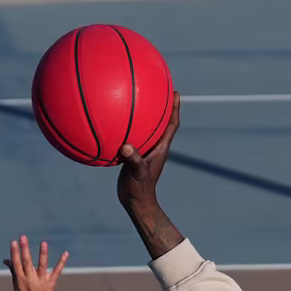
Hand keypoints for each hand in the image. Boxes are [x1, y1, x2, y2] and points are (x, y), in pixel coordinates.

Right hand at [3, 235, 67, 290]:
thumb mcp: (16, 285)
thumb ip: (13, 270)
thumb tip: (6, 259)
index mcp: (20, 280)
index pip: (16, 264)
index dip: (14, 253)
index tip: (13, 242)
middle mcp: (30, 280)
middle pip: (26, 262)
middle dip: (24, 249)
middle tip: (23, 237)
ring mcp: (41, 282)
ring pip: (41, 266)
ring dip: (42, 254)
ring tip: (43, 243)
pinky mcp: (51, 284)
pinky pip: (57, 272)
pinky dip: (61, 263)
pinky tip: (66, 253)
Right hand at [117, 93, 180, 217]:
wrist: (135, 202)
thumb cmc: (140, 189)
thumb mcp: (137, 173)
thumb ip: (133, 160)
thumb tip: (125, 147)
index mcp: (160, 148)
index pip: (171, 125)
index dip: (174, 108)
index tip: (175, 92)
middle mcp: (155, 147)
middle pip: (161, 122)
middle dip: (162, 105)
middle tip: (159, 88)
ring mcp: (145, 151)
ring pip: (147, 128)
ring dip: (145, 115)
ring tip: (137, 98)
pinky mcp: (135, 156)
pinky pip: (131, 137)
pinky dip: (126, 128)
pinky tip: (115, 121)